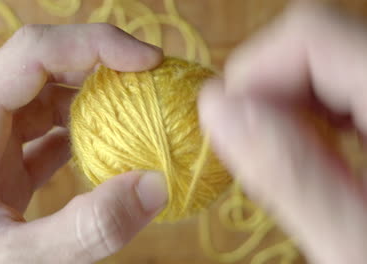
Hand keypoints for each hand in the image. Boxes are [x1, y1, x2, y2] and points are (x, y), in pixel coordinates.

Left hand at [0, 24, 166, 263]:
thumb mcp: (12, 261)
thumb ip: (83, 231)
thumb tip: (153, 186)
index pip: (32, 54)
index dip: (93, 45)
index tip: (146, 61)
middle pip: (44, 67)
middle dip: (101, 65)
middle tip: (152, 84)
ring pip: (47, 98)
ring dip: (94, 101)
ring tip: (136, 115)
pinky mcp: (1, 162)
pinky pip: (47, 132)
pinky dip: (82, 133)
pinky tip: (107, 149)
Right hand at [198, 2, 366, 263]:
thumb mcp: (356, 245)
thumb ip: (289, 174)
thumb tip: (216, 107)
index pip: (311, 35)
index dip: (253, 71)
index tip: (228, 127)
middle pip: (318, 40)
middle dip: (267, 90)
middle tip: (256, 151)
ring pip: (329, 59)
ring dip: (288, 103)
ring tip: (285, 157)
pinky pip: (347, 84)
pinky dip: (314, 112)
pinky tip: (315, 150)